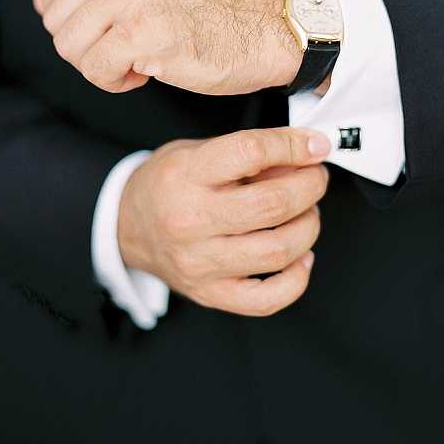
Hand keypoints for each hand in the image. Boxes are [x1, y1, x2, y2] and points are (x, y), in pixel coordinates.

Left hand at [33, 0, 300, 93]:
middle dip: (86, 46)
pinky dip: (116, 81)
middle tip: (127, 47)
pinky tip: (148, 71)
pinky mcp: (144, 30)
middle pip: (55, 21)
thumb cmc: (210, 9)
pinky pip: (95, 69)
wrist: (266, 26)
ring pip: (70, 47)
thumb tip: (47, 6)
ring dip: (101, 66)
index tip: (105, 30)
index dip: (69, 19)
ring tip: (140, 57)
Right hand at [118, 126, 330, 316]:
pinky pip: (268, 299)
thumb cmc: (167, 184)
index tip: (315, 144)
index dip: (293, 146)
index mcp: (186, 174)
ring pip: (278, 250)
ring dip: (308, 226)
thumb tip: (303, 155)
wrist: (127, 226)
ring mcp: (201, 262)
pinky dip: (297, 278)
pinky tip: (300, 255)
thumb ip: (248, 153)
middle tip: (316, 177)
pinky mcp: (211, 293)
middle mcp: (191, 220)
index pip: (250, 152)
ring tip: (307, 212)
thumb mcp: (198, 151)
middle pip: (271, 205)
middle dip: (310, 186)